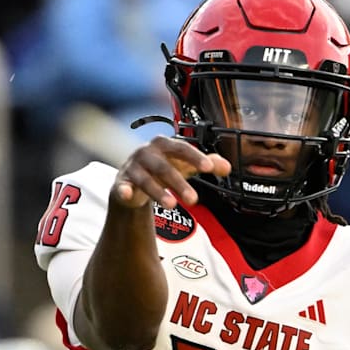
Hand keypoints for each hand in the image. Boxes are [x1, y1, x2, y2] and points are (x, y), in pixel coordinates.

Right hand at [111, 136, 230, 208]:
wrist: (134, 178)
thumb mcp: (186, 164)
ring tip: (172, 205)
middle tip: (194, 199)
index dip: (195, 157)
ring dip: (158, 192)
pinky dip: (124, 190)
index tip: (208, 167)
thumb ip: (207, 163)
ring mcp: (133, 167)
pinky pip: (122, 186)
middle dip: (179, 183)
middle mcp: (147, 153)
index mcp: (164, 144)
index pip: (181, 148)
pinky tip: (127, 194)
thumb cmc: (163, 166)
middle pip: (164, 167)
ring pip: (145, 179)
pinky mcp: (122, 182)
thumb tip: (227, 167)